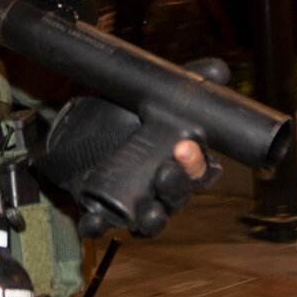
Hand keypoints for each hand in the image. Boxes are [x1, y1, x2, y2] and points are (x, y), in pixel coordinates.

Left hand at [34, 98, 216, 238]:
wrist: (78, 126)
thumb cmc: (124, 115)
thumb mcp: (151, 94)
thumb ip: (187, 80)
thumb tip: (218, 70)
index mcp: (180, 164)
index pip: (201, 170)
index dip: (197, 163)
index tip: (187, 146)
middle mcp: (162, 189)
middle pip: (178, 197)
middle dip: (176, 187)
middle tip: (166, 171)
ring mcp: (134, 203)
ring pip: (151, 220)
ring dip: (153, 219)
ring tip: (149, 212)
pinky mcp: (102, 210)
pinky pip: (102, 224)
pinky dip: (98, 225)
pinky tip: (94, 222)